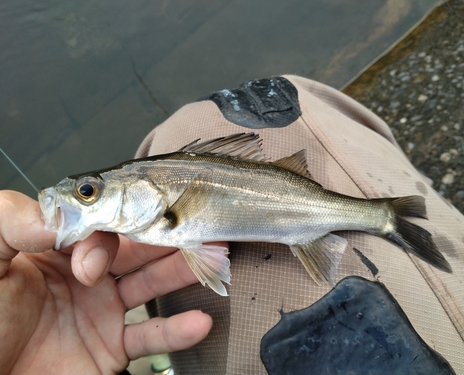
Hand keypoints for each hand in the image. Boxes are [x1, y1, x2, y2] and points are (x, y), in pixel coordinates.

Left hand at [0, 191, 218, 374]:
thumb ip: (11, 223)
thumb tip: (56, 214)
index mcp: (59, 249)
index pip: (100, 228)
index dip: (106, 238)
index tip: (91, 266)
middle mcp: (87, 275)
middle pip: (137, 249)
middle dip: (169, 236)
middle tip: (200, 224)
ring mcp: (103, 311)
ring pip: (152, 284)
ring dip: (183, 270)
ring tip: (215, 256)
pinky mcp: (113, 347)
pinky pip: (151, 337)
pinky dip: (177, 331)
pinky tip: (201, 321)